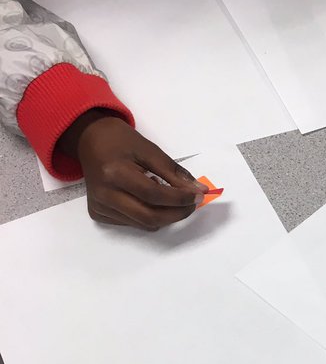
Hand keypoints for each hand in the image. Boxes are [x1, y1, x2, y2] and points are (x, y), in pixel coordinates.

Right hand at [59, 113, 207, 229]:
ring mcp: (99, 207)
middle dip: (177, 214)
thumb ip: (174, 172)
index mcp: (114, 174)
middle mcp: (104, 195)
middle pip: (149, 217)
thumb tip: (198, 190)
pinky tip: (148, 200)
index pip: (154, 195)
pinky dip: (149, 216)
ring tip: (170, 198)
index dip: (180, 199)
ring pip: (143, 224)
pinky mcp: (98, 214)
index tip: (198, 196)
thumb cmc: (120, 141)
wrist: (89, 140)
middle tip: (192, 204)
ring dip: (165, 216)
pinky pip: (133, 223)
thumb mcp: (149, 150)